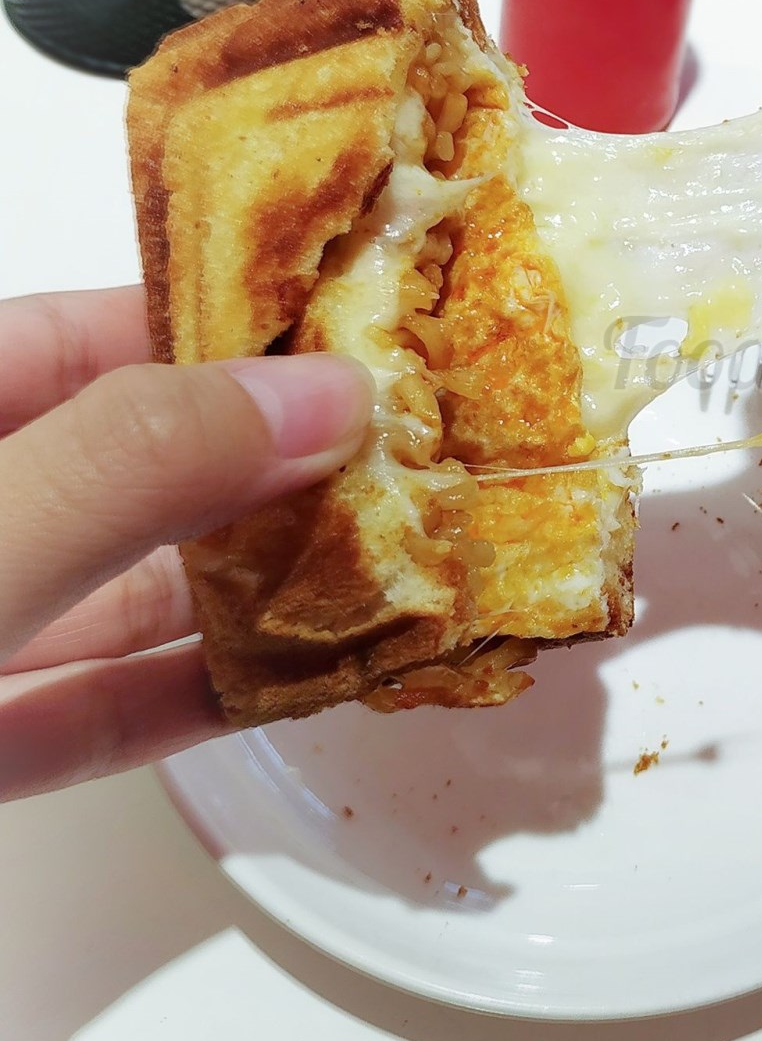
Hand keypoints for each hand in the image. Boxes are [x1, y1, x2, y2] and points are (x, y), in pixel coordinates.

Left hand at [0, 289, 372, 801]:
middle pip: (124, 469)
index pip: (75, 338)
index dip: (216, 327)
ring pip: (123, 596)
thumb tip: (330, 397)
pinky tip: (301, 685)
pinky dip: (199, 699)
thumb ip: (131, 469)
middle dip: (264, 464)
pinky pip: (103, 713)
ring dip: (250, 588)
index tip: (358, 336)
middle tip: (408, 456)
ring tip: (390, 567)